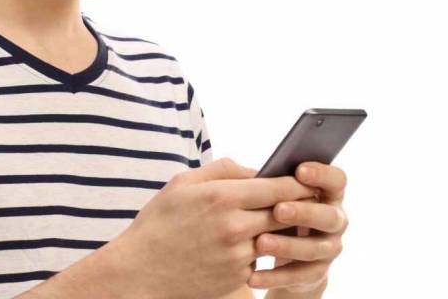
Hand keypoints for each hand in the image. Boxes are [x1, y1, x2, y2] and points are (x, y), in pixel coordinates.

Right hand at [96, 157, 316, 298]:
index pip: (277, 187)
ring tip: (283, 221)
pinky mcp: (237, 278)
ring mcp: (237, 255)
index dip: (298, 183)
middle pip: (285, 213)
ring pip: (276, 238)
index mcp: (221, 197)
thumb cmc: (159, 221)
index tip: (307, 179)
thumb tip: (256, 169)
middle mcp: (234, 226)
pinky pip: (261, 260)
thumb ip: (222, 169)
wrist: (140, 270)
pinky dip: (260, 252)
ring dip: (282, 231)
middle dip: (297, 206)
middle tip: (307, 200)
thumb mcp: (182, 183)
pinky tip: (254, 245)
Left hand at [250, 161, 348, 295]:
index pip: (337, 180)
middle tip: (278, 210)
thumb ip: (270, 183)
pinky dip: (275, 276)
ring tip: (261, 243)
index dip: (322, 174)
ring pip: (314, 248)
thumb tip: (253, 176)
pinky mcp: (317, 273)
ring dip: (287, 245)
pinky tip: (253, 277)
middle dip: (304, 212)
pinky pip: (299, 276)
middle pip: (329, 216)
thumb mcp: (274, 195)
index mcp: (327, 194)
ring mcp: (329, 248)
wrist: (282, 256)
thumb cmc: (275, 213)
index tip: (299, 171)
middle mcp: (335, 220)